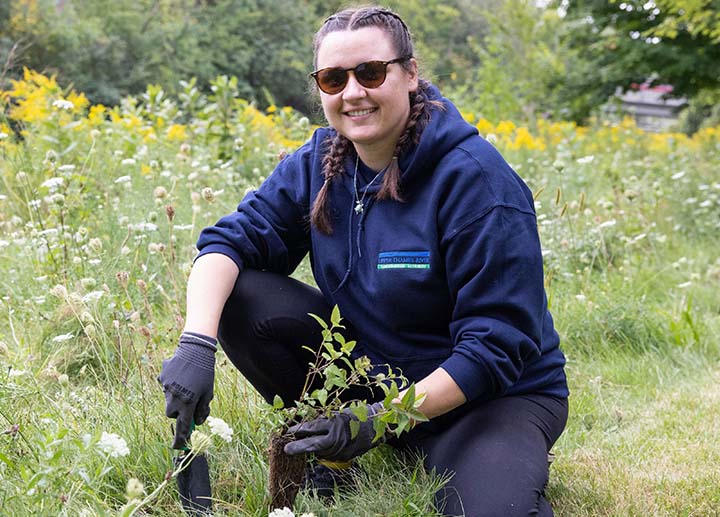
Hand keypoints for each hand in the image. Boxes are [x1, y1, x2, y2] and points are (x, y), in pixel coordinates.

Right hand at [158, 332, 216, 448]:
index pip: (182, 427)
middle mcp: (173, 398)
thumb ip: (202, 410)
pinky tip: (181, 375)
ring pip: (168, 400)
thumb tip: (197, 423)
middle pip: (172, 414)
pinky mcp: (162, 377)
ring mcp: (165, 387)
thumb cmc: (205, 373)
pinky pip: (165, 386)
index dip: (180, 439)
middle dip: (179, 412)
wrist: (195, 349)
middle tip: (189, 401)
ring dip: (175, 397)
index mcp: (187, 403)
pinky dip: (172, 384)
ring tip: (186, 383)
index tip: (179, 447)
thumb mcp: (208, 392)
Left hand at [283, 402, 384, 461]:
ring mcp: (342, 449)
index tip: (288, 432)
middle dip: (299, 447)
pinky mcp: (345, 457)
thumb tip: (305, 424)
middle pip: (315, 445)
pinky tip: (321, 448)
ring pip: (321, 452)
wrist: (378, 427)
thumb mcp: (339, 413)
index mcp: (336, 423)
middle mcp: (338, 437)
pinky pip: (330, 456)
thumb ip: (324, 420)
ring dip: (311, 450)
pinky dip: (323, 452)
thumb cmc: (357, 415)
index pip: (314, 427)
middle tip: (286, 450)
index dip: (300, 430)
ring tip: (302, 446)